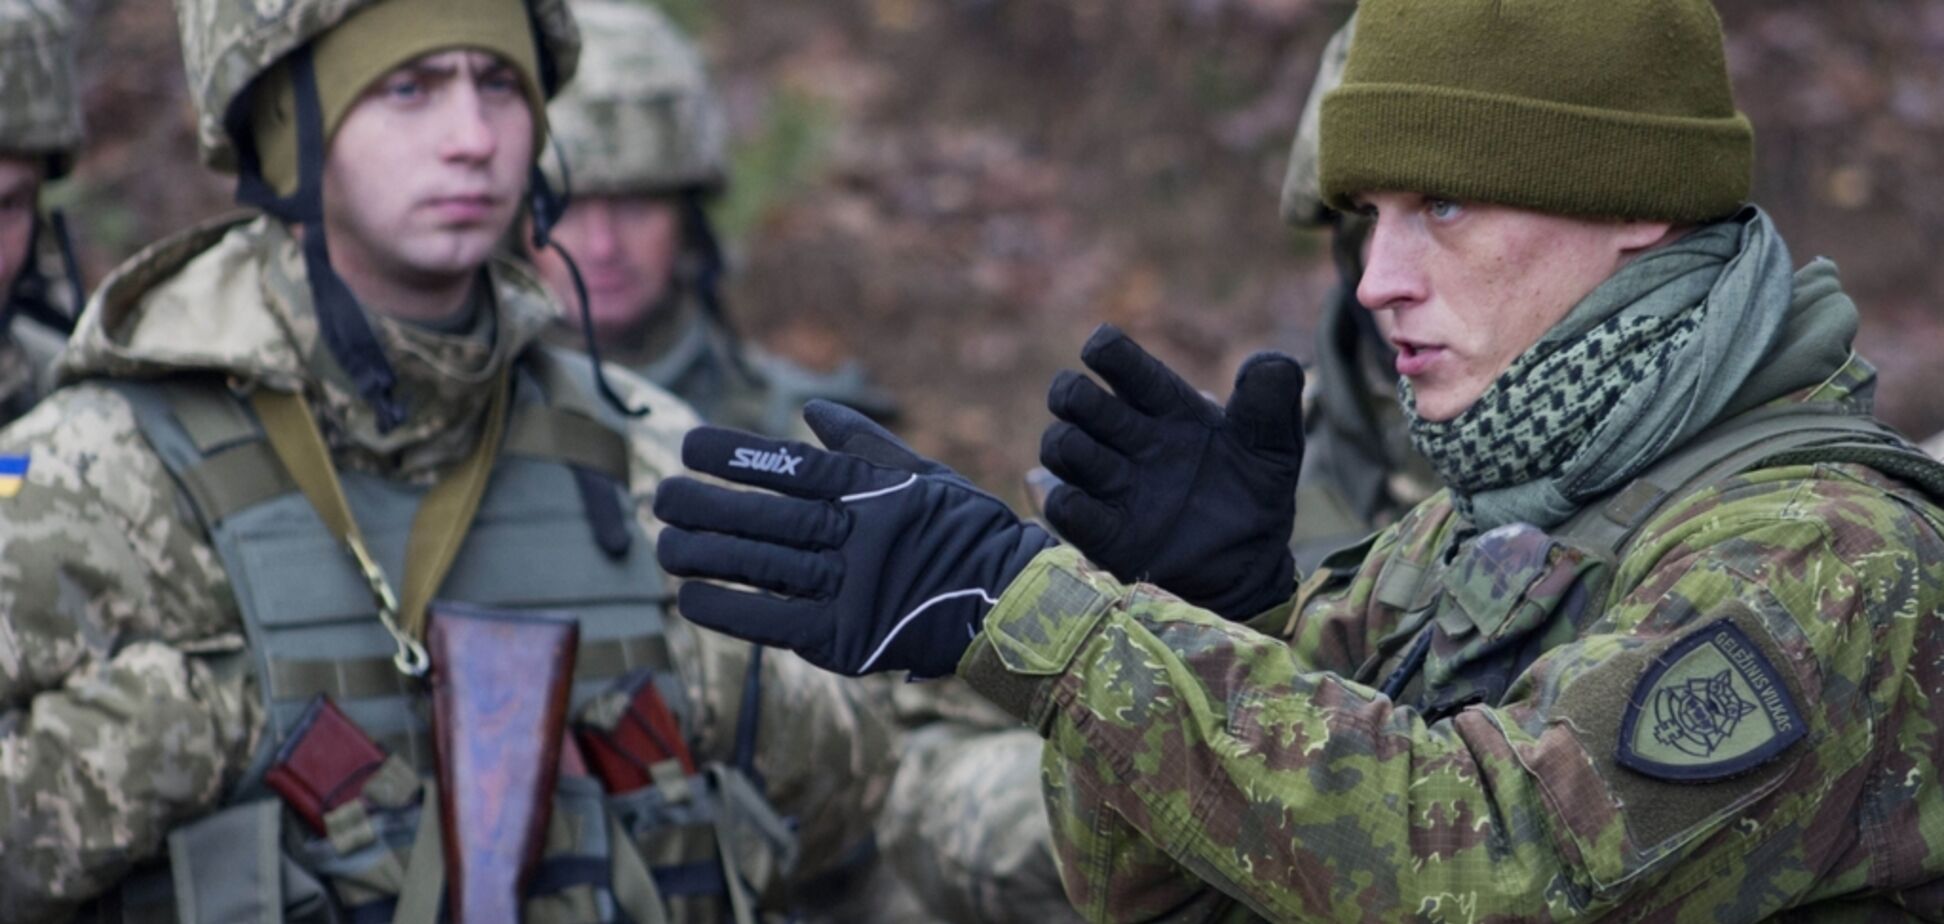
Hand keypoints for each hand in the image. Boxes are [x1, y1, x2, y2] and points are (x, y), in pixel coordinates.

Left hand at [655, 401, 1053, 677]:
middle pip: (767, 518)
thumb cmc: (966, 533)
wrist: (1013, 607)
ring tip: (664, 545)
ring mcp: (852, 588)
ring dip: (708, 555)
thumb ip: (862, 443)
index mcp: (873, 492)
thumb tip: (809, 409)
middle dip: (707, 506)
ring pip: (763, 566)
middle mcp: (858, 536)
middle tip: (661, 496)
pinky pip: (775, 622)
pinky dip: (730, 610)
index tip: (690, 445)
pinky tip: (692, 598)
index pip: (792, 467)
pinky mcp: (848, 639)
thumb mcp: (922, 476)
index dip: (737, 456)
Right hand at [1041, 325, 1304, 619]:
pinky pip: (1065, 509)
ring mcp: (1112, 485)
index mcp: (1164, 407)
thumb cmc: (1255, 494)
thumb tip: (1267, 364)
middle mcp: (1129, 440)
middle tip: (1109, 418)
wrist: (1251, 565)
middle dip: (1074, 396)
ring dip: (1069, 447)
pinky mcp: (1104, 534)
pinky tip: (1090, 502)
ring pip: (1059, 446)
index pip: (1121, 364)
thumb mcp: (1276, 445)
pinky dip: (1066, 502)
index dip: (1106, 351)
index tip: (1100, 351)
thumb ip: (1274, 400)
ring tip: (1110, 467)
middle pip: (1074, 398)